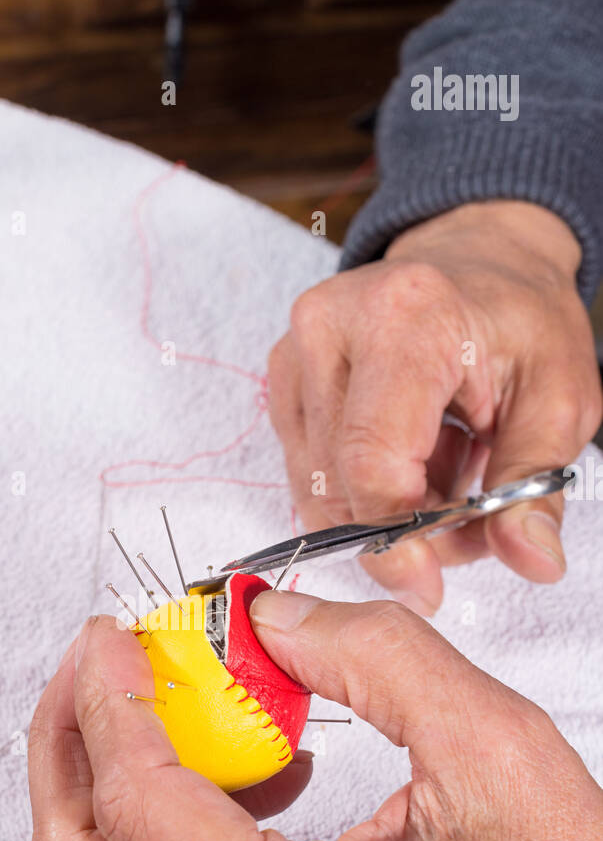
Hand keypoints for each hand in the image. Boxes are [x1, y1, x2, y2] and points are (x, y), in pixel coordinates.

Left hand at [29, 599, 602, 840]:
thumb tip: (271, 621)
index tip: (115, 638)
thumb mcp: (495, 750)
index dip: (110, 703)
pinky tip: (243, 778)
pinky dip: (160, 834)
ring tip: (158, 707)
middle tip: (94, 669)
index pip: (141, 808)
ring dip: (101, 791)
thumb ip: (375, 659)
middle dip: (63, 749)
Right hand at [269, 201, 601, 614]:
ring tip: (445, 481)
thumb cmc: (519, 320)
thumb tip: (532, 560)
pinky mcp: (282, 376)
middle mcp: (333, 326)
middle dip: (398, 531)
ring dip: (379, 513)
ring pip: (316, 488)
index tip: (428, 580)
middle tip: (462, 527)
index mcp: (407, 319)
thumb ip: (534, 486)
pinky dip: (357, 490)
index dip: (395, 537)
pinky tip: (409, 464)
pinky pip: (305, 473)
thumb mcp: (558, 399)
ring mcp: (296, 350)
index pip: (371, 461)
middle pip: (338, 484)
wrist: (479, 260)